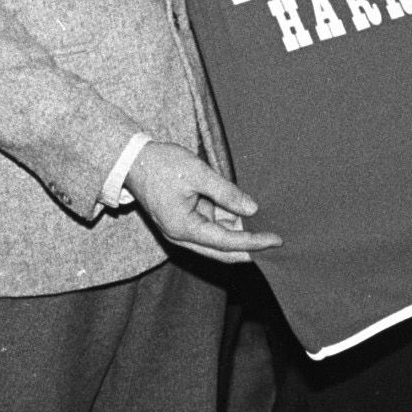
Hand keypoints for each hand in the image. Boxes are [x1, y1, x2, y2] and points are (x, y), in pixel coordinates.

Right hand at [124, 142, 280, 262]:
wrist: (134, 160)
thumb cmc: (162, 165)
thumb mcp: (198, 173)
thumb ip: (226, 192)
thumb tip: (252, 209)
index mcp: (184, 228)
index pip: (226, 243)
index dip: (253, 242)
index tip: (276, 239)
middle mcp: (183, 236)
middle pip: (223, 250)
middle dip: (250, 247)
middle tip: (276, 242)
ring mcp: (184, 230)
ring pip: (219, 240)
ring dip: (240, 234)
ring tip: (267, 226)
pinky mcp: (186, 221)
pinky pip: (212, 227)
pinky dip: (230, 223)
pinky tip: (248, 215)